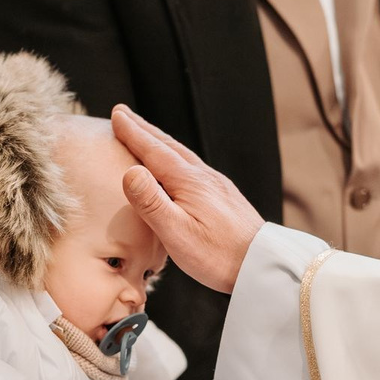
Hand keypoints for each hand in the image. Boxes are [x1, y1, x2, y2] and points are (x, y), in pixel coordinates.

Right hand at [112, 105, 263, 293]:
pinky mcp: (225, 197)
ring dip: (160, 142)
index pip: (154, 150)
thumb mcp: (177, 233)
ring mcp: (217, 185)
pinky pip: (194, 168)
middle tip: (124, 114)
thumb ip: (151, 202)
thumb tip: (130, 171)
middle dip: (144, 130)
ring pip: (182, 156)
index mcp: (189, 182)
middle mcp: (204, 176)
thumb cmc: (218, 255)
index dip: (133, 133)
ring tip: (146, 136)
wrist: (263, 264)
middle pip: (168, 146)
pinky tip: (178, 168)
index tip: (116, 115)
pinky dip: (176, 158)